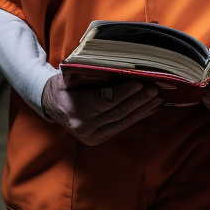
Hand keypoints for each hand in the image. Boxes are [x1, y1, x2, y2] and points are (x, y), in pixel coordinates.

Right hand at [41, 73, 162, 144]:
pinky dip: (136, 117)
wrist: (52, 105)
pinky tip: (149, 109)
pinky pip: (121, 127)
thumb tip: (122, 70)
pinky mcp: (98, 139)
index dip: (125, 92)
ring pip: (122, 121)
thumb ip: (93, 75)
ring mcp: (92, 136)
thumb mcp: (72, 76)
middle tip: (155, 89)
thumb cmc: (63, 85)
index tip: (140, 83)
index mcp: (76, 109)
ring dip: (142, 109)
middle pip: (117, 112)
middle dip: (139, 100)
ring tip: (157, 98)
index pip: (105, 101)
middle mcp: (84, 126)